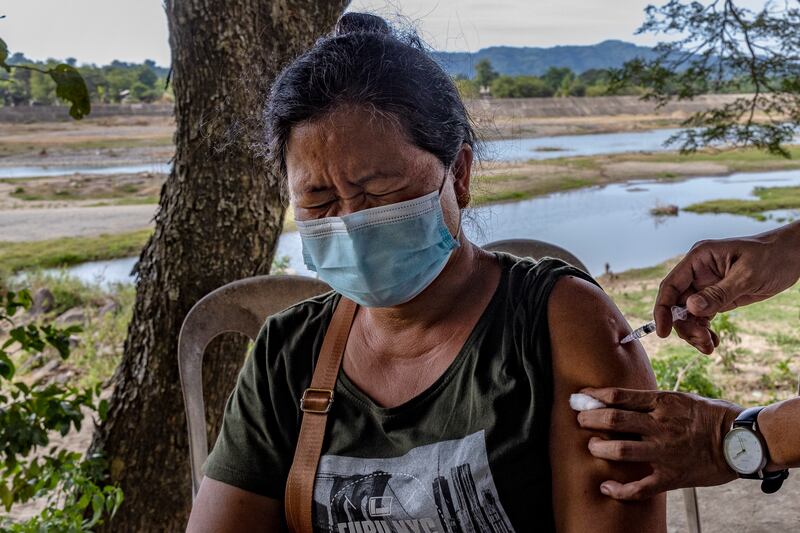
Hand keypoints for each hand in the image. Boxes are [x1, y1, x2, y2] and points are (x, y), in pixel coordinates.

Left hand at [576, 387, 742, 499]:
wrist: (741, 439)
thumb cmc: (710, 415)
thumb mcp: (680, 398)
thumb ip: (651, 401)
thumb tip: (618, 399)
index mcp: (662, 403)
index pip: (619, 396)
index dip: (594, 396)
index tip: (579, 397)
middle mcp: (660, 426)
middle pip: (614, 420)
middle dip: (589, 419)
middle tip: (579, 419)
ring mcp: (665, 452)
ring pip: (621, 450)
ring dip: (599, 448)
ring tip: (592, 446)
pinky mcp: (672, 476)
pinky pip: (640, 487)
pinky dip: (619, 489)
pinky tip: (606, 486)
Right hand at [655, 222, 799, 352]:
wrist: (792, 257)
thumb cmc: (771, 257)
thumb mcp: (747, 275)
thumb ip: (718, 293)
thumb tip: (691, 308)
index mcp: (698, 259)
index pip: (671, 286)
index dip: (663, 309)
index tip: (663, 332)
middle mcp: (697, 272)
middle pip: (678, 304)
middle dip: (685, 326)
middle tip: (702, 342)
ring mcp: (705, 286)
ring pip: (688, 314)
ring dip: (694, 332)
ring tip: (709, 346)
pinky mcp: (716, 297)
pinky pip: (701, 317)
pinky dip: (704, 331)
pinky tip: (712, 342)